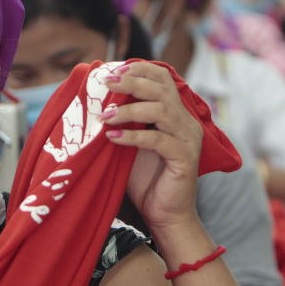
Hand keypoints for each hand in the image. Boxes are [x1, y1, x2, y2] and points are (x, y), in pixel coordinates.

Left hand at [102, 62, 202, 230]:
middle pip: (162, 89)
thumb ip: (123, 121)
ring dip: (129, 109)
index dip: (139, 70)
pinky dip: (133, 136)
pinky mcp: (185, 158)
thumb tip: (95, 100)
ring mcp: (188, 139)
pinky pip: (158, 140)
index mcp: (176, 114)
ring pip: (161, 111)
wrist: (166, 216)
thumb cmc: (146, 180)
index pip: (163, 79)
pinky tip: (113, 138)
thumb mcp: (131, 143)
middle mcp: (186, 122)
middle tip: (106, 84)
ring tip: (105, 116)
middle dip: (131, 82)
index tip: (112, 71)